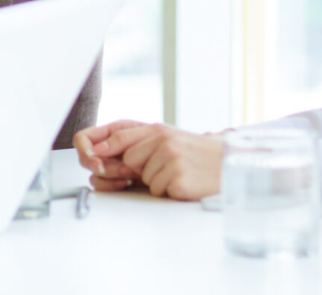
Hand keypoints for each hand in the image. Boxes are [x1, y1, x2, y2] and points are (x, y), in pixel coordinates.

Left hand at [74, 121, 223, 200]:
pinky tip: (185, 183)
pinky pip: (159, 191)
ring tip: (179, 174)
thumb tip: (109, 153)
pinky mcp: (178, 180)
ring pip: (145, 179)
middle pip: (130, 161)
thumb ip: (144, 142)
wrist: (229, 165)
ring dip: (158, 182)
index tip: (92, 155)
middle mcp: (165, 142)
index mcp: (161, 130)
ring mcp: (172, 161)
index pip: (122, 136)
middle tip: (164, 168)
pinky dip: (169, 191)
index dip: (104, 147)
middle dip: (141, 170)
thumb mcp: (172, 140)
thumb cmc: (198, 155)